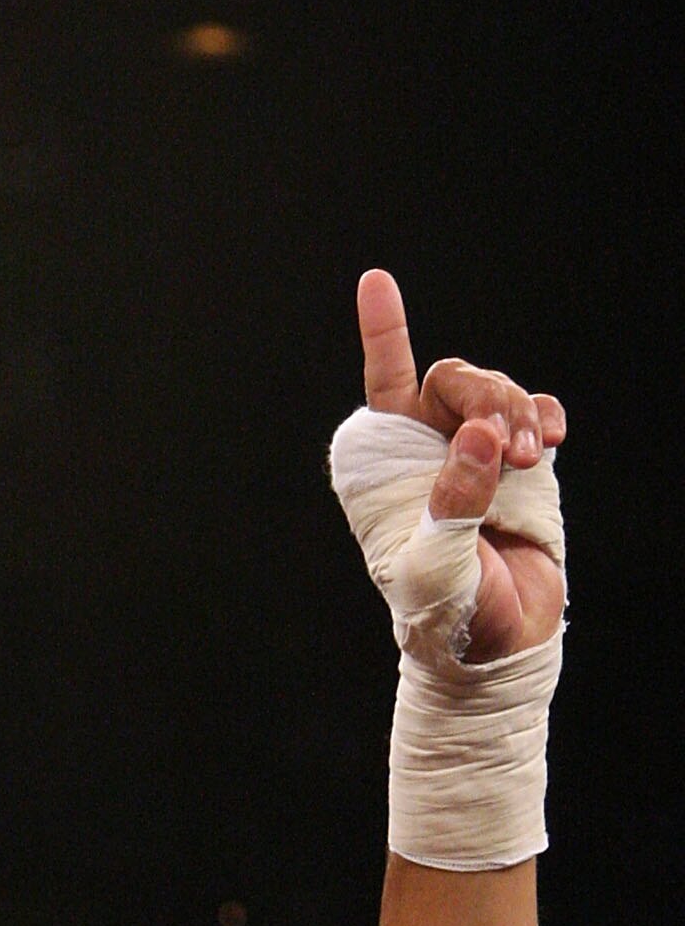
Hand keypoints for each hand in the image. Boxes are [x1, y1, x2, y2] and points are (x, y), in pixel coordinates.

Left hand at [356, 270, 566, 660]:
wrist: (499, 645)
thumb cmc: (449, 616)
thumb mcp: (437, 567)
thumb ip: (453, 501)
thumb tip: (477, 435)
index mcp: (388, 470)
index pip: (383, 391)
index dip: (385, 333)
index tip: (377, 280)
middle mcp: (427, 451)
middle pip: (454, 379)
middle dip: (488, 396)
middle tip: (512, 447)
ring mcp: (474, 452)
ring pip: (496, 391)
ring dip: (517, 412)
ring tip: (530, 459)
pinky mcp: (519, 463)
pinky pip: (533, 412)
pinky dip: (544, 415)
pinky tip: (549, 440)